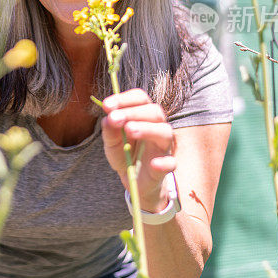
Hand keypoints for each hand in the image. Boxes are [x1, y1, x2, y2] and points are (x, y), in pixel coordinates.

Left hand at [101, 88, 175, 212]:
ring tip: (129, 130)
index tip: (106, 105)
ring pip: (165, 132)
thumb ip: (110, 131)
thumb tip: (108, 118)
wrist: (133, 179)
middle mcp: (156, 127)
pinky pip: (171, 163)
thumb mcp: (111, 142)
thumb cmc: (124, 153)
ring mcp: (163, 147)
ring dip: (147, 129)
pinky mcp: (166, 167)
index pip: (140, 98)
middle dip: (133, 112)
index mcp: (143, 115)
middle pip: (154, 112)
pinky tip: (153, 163)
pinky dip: (164, 162)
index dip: (124, 99)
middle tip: (114, 118)